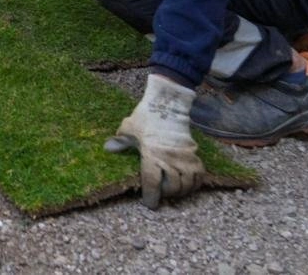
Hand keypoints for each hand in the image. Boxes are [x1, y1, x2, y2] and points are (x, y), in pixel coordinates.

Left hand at [103, 74, 204, 209]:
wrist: (167, 104)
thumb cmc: (146, 116)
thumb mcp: (129, 128)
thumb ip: (121, 141)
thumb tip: (108, 149)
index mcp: (151, 155)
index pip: (152, 182)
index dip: (151, 196)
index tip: (150, 204)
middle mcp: (169, 159)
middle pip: (172, 187)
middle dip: (166, 194)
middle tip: (161, 193)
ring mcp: (183, 158)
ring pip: (187, 184)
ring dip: (181, 191)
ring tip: (174, 190)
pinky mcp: (194, 154)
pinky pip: (199, 175)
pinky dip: (196, 183)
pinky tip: (189, 184)